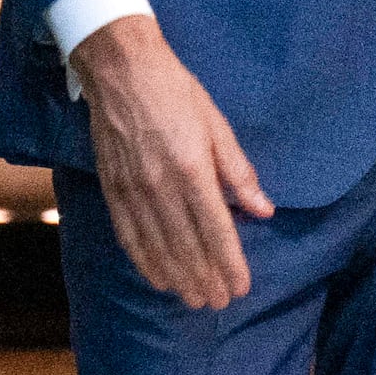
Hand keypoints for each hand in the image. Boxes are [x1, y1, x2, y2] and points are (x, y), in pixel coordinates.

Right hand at [73, 13, 273, 309]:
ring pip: (157, 247)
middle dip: (205, 279)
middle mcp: (161, 187)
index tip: (241, 287)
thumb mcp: (217, 125)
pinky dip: (144, 261)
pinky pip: (128, 235)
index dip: (229, 263)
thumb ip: (238, 172)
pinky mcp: (112, 189)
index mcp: (192, 169)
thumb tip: (262, 209)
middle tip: (218, 304)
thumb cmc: (177, 93)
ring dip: (177, 278)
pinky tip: (157, 278)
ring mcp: (133, 190)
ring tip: (194, 300)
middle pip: (186, 246)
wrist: (121, 70)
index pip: (216, 230)